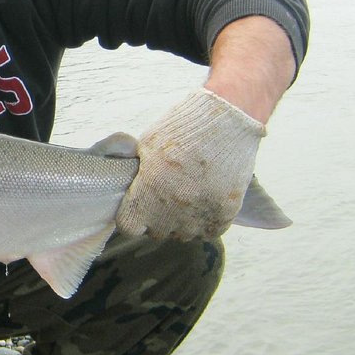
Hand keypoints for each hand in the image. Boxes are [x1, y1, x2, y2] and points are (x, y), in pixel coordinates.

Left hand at [116, 88, 264, 240]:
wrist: (227, 120)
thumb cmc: (183, 127)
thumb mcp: (147, 144)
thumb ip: (135, 170)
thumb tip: (127, 182)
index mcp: (149, 191)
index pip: (129, 227)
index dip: (131, 217)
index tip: (137, 208)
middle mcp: (173, 209)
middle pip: (157, 232)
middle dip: (156, 219)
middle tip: (164, 198)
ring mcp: (200, 214)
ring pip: (184, 235)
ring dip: (181, 222)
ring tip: (187, 198)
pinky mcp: (224, 214)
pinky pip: (209, 231)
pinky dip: (205, 222)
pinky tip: (205, 202)